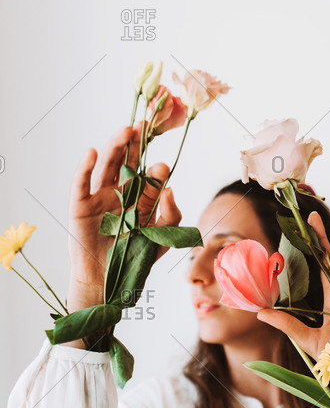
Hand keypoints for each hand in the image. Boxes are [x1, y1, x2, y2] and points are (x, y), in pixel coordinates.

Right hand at [67, 122, 181, 312]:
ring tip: (125, 132)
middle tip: (144, 125)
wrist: (109, 282)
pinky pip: (81, 183)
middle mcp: (120, 195)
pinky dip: (84, 167)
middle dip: (135, 145)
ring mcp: (99, 198)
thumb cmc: (134, 261)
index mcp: (140, 201)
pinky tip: (91, 152)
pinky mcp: (80, 206)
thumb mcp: (160, 239)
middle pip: (127, 164)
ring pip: (106, 167)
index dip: (155, 168)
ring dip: (114, 148)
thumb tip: (170, 189)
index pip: (148, 178)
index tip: (163, 165)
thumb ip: (171, 216)